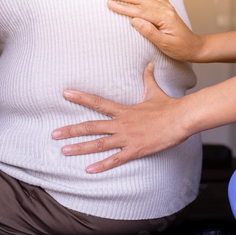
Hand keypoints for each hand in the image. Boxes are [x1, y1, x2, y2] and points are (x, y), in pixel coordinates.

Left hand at [52, 63, 190, 173]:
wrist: (181, 119)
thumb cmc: (168, 106)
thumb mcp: (154, 91)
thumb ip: (147, 78)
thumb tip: (148, 64)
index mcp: (123, 110)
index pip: (97, 102)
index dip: (80, 98)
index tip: (65, 94)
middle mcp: (121, 123)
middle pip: (91, 126)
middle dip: (71, 130)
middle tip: (54, 134)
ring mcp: (127, 138)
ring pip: (99, 144)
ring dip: (80, 148)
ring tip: (64, 151)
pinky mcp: (135, 150)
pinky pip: (116, 159)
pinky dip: (102, 165)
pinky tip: (89, 170)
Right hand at [104, 0, 199, 61]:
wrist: (193, 47)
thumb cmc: (180, 48)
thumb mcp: (164, 44)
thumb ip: (149, 32)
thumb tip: (134, 21)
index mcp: (164, 18)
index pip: (139, 11)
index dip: (123, 7)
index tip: (109, 3)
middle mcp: (165, 8)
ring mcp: (166, 6)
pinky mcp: (166, 6)